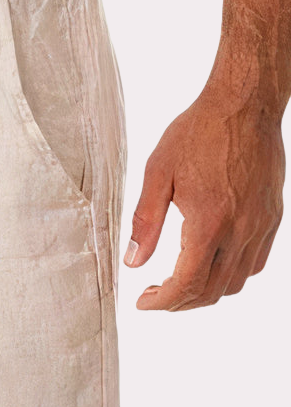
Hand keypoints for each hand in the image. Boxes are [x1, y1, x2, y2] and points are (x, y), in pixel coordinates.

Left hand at [123, 90, 283, 310]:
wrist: (245, 103)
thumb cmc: (198, 133)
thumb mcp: (157, 174)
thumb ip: (144, 223)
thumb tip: (133, 262)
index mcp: (210, 222)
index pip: (187, 284)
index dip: (162, 302)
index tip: (142, 303)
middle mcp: (241, 230)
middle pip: (211, 291)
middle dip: (179, 303)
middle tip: (155, 296)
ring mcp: (261, 224)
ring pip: (235, 282)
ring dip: (205, 291)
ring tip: (178, 282)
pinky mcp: (272, 216)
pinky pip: (255, 263)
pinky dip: (230, 274)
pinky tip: (208, 262)